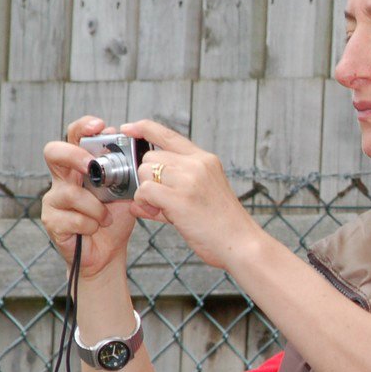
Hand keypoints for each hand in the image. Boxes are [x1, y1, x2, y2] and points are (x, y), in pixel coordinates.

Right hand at [41, 116, 138, 279]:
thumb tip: (133, 150)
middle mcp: (62, 178)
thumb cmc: (114, 218)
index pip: (74, 137)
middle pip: (54, 152)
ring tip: (105, 217)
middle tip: (91, 166)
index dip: (83, 127)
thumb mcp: (126, 192)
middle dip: (74, 156)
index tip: (100, 125)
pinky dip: (91, 224)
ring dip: (95, 207)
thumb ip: (126, 172)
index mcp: (80, 166)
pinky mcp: (52, 221)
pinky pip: (75, 218)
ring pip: (70, 193)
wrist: (108, 251)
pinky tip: (96, 228)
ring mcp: (54, 200)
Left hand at [121, 119, 262, 270]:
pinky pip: (144, 191)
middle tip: (160, 200)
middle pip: (150, 157)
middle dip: (147, 178)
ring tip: (162, 209)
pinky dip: (144, 203)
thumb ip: (172, 189)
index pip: (168, 135)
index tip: (129, 128)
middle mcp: (197, 164)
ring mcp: (189, 180)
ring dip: (146, 192)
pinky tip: (157, 213)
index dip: (144, 128)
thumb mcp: (204, 194)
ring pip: (145, 172)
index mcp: (205, 160)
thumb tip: (138, 200)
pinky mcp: (180, 198)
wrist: (241, 243)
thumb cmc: (223, 224)